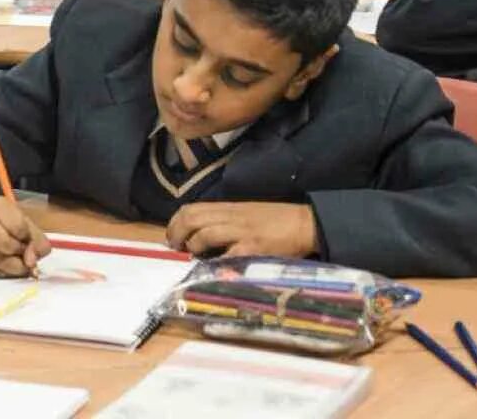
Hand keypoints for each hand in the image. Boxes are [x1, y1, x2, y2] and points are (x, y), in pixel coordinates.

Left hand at [166, 202, 317, 258]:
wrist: (305, 223)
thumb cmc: (276, 220)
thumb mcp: (245, 213)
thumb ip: (224, 221)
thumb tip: (200, 235)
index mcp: (228, 208)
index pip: (192, 208)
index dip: (175, 222)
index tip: (171, 235)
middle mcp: (231, 217)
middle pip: (192, 218)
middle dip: (176, 233)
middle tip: (174, 247)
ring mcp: (242, 232)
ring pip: (205, 233)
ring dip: (192, 246)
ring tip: (191, 255)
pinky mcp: (254, 248)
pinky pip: (228, 255)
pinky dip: (215, 263)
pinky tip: (211, 269)